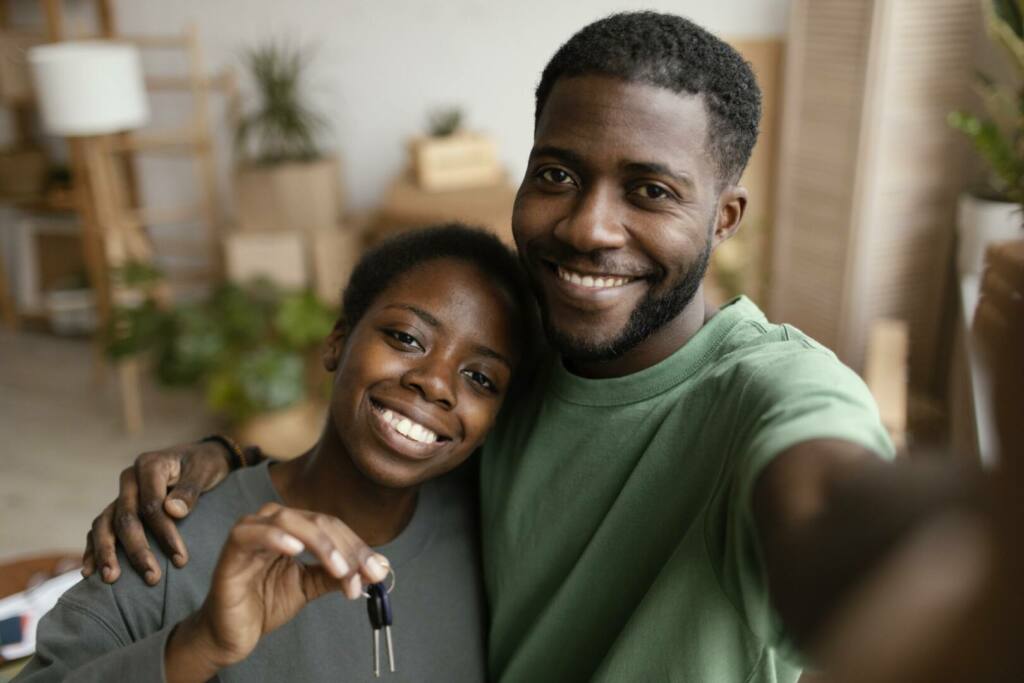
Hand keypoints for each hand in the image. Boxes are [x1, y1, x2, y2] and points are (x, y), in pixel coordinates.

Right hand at [82, 441, 233, 584]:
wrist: (201, 457)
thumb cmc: (205, 464)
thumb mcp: (205, 471)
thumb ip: (190, 490)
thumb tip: (173, 511)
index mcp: (150, 465)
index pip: (151, 505)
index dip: (164, 533)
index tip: (180, 559)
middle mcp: (130, 479)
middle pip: (125, 517)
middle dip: (137, 550)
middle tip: (152, 577)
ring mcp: (121, 494)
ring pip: (105, 524)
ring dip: (107, 553)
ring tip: (112, 579)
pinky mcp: (118, 507)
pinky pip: (100, 528)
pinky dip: (94, 548)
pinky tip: (90, 571)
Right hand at [166, 503, 389, 676]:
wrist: (231, 633)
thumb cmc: (266, 602)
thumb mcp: (311, 586)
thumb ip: (339, 574)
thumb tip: (379, 567)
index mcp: (294, 526)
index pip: (333, 527)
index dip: (358, 548)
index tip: (378, 572)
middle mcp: (274, 521)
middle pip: (319, 522)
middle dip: (346, 549)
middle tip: (364, 574)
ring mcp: (251, 531)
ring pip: (292, 521)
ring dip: (322, 545)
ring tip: (340, 570)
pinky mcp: (232, 549)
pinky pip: (252, 533)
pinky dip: (276, 536)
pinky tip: (296, 550)